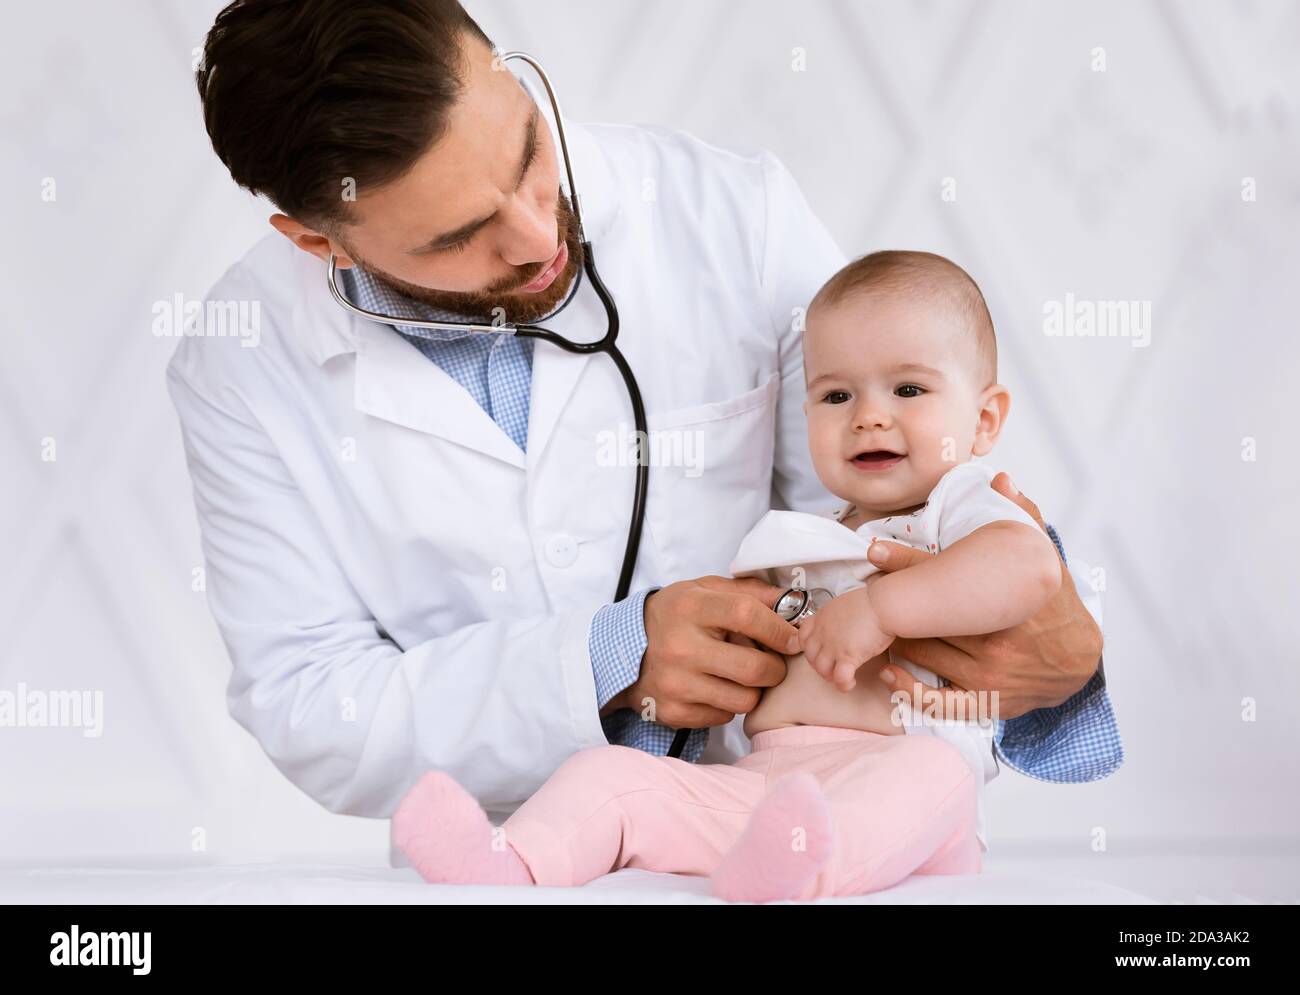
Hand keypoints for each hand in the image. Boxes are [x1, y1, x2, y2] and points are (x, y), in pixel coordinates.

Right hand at [633, 576, 798, 729]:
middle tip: (771, 662)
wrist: (622, 649)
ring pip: (745, 700)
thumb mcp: (705, 590)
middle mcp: (680, 647)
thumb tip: (797, 602)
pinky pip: (724, 716)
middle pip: (754, 668)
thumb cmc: (675, 616)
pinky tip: (716, 687)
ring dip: (753, 689)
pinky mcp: (673, 712)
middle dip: (775, 668)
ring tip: (739, 675)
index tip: (792, 638)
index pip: (748, 615)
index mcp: (690, 607)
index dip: (779, 629)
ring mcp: (676, 683)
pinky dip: (728, 703)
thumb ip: (750, 592)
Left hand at [797, 586, 893, 691]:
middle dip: (819, 664)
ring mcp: (833, 645)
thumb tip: (844, 623)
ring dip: (830, 676)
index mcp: (823, 617)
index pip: (803, 635)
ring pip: (821, 669)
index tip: (816, 652)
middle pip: (810, 655)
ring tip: (841, 676)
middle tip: (831, 667)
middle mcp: (824, 631)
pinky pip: (839, 677)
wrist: (883, 604)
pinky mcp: (847, 656)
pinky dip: (844, 684)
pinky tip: (850, 683)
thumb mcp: (846, 604)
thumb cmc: (872, 602)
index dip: (808, 647)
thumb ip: (839, 616)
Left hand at [865, 473, 1102, 719]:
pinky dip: (910, 687)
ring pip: (925, 653)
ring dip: (896, 638)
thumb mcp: (1045, 557)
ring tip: (873, 624)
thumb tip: (1001, 479)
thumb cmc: (1054, 603)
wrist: (1080, 659)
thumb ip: (1022, 517)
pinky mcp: (988, 701)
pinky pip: (939, 700)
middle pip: (928, 617)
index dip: (905, 561)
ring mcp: (991, 674)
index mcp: (1010, 599)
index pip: (946, 575)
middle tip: (864, 590)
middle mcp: (997, 638)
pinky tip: (891, 671)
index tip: (874, 550)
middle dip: (893, 603)